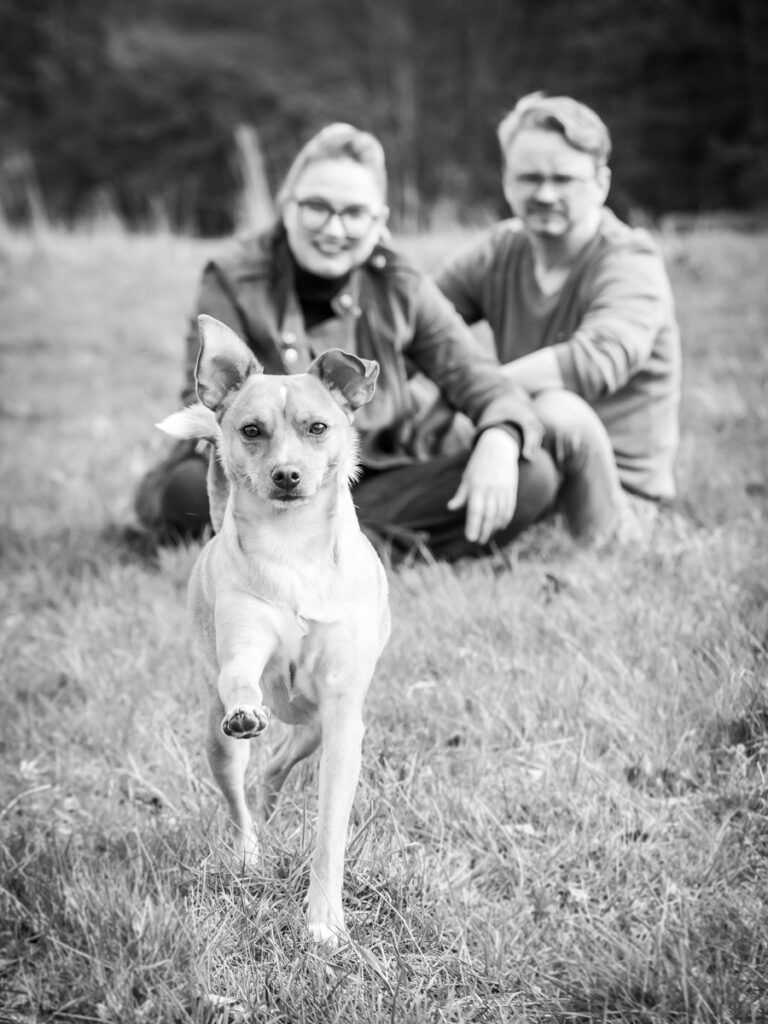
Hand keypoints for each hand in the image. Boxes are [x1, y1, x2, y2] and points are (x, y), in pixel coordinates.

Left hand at [447, 427, 519, 544]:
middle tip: (478, 542)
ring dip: (494, 528)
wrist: (499, 448)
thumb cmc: (478, 464)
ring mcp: (503, 490)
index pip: (475, 511)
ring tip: (487, 536)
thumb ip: (461, 495)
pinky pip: (509, 509)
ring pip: (500, 514)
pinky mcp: (511, 490)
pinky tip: (499, 527)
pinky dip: (504, 519)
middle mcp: (491, 489)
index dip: (473, 526)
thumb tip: (450, 508)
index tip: (470, 538)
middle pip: (489, 516)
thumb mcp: (466, 477)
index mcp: (476, 486)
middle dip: (484, 531)